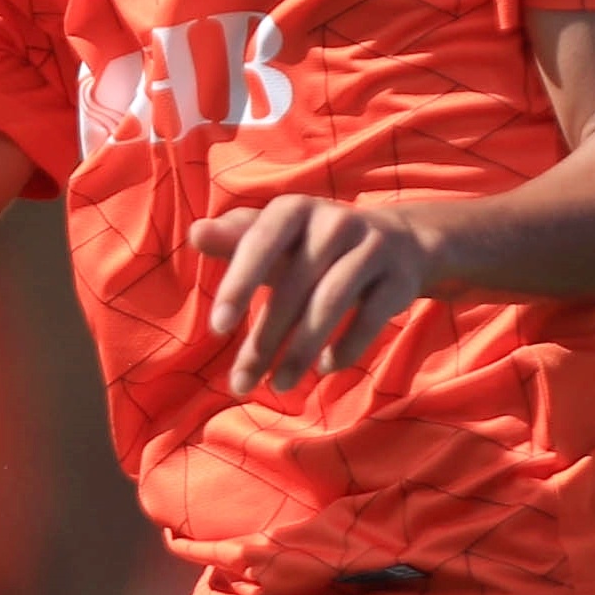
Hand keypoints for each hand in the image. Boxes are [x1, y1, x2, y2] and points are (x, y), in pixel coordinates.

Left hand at [189, 194, 435, 391]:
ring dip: (300, 352)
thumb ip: (235, 240)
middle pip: (294, 287)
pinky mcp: (400, 279)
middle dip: (265, 340)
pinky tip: (324, 369)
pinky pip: (370, 318)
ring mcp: (372, 248)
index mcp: (294, 209)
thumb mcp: (275, 238)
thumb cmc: (313, 244)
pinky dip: (345, 348)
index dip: (239, 284)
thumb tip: (195, 234)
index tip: (217, 329)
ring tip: (278, 385)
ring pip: (330, 305)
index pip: (260, 243)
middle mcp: (334, 221)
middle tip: (241, 382)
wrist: (397, 241)